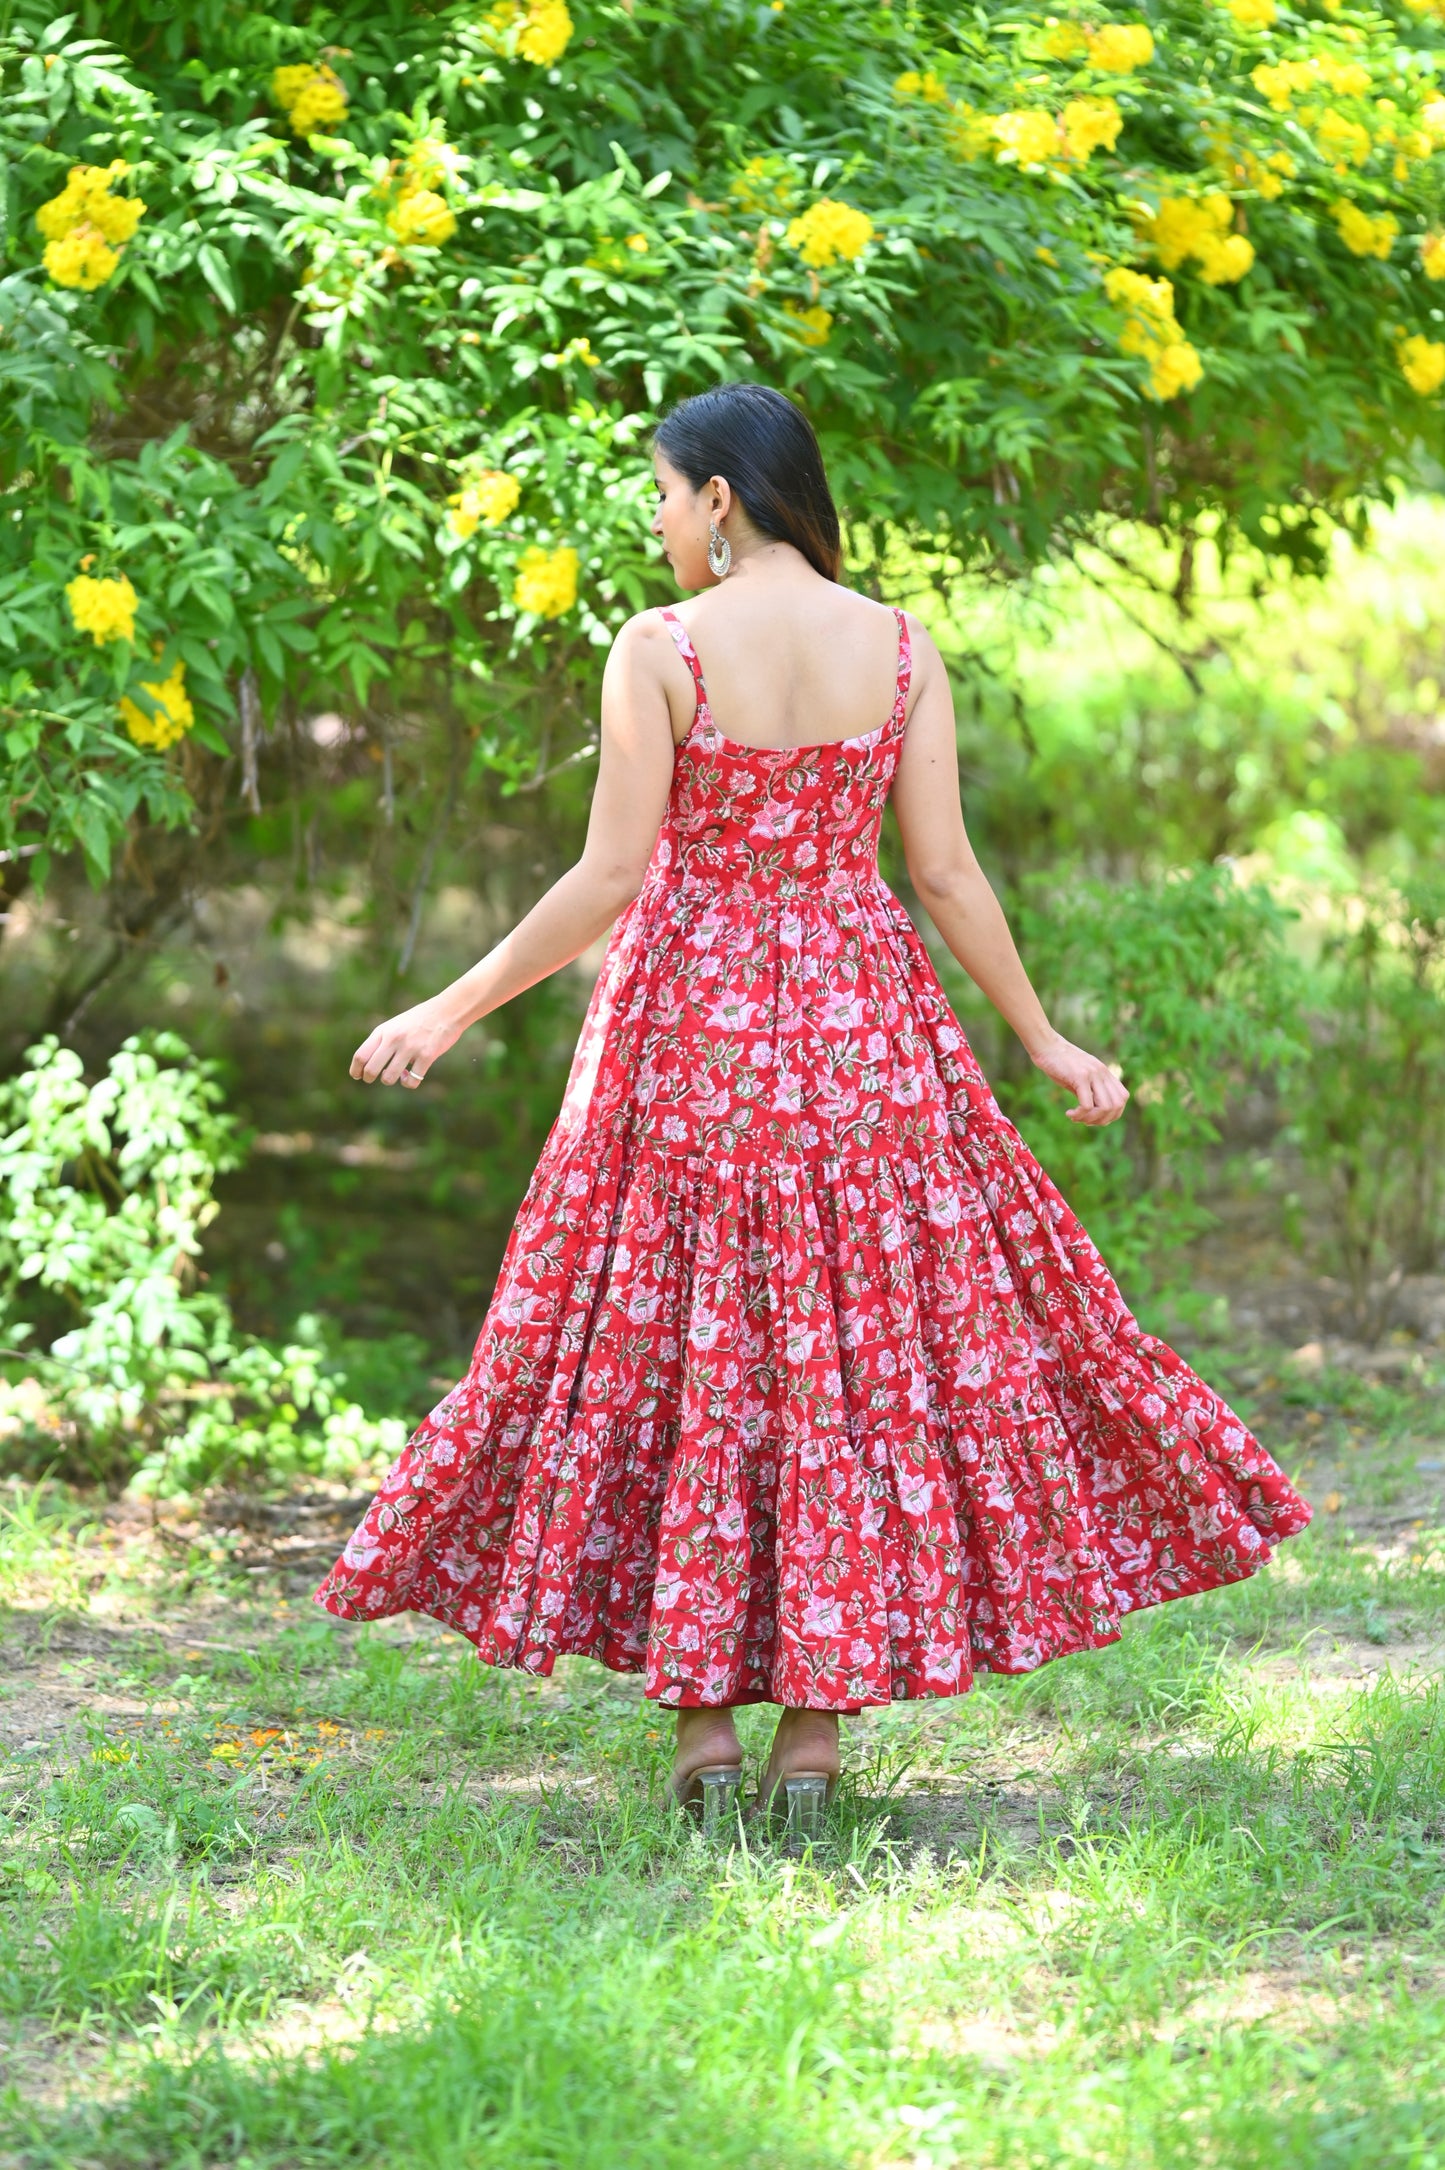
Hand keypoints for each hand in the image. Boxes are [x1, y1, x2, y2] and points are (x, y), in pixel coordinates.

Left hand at [350, 994, 465, 1088]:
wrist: (446, 1011)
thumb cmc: (419, 1020)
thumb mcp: (395, 1025)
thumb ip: (382, 1041)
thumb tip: (367, 1065)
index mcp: (384, 1031)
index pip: (361, 1055)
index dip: (355, 1069)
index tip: (357, 1075)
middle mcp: (394, 1039)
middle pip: (371, 1069)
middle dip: (369, 1078)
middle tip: (372, 1079)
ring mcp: (410, 1048)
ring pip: (389, 1078)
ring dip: (390, 1080)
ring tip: (397, 1074)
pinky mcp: (427, 1056)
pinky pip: (411, 1081)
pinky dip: (409, 1083)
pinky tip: (411, 1075)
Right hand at [1029, 1032, 1128, 1126]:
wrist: (1046, 1045)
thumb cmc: (1059, 1063)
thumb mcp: (1079, 1078)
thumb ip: (1089, 1091)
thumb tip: (1092, 1112)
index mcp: (1104, 1072)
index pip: (1122, 1098)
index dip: (1112, 1113)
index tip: (1094, 1117)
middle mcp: (1102, 1072)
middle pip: (1117, 1105)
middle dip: (1102, 1120)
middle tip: (1085, 1121)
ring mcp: (1093, 1074)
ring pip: (1105, 1107)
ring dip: (1091, 1119)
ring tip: (1076, 1118)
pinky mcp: (1080, 1076)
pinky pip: (1087, 1105)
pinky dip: (1079, 1115)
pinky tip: (1069, 1114)